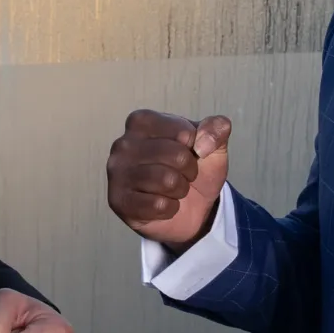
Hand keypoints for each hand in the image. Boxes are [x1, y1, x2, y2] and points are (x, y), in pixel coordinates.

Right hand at [106, 109, 231, 250]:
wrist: (188, 211)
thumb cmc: (192, 171)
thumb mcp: (213, 146)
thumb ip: (216, 129)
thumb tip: (203, 141)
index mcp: (142, 121)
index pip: (185, 133)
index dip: (198, 147)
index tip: (189, 153)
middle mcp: (123, 143)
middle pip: (177, 156)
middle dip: (190, 171)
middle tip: (181, 175)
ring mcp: (117, 172)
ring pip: (167, 181)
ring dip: (180, 190)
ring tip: (172, 189)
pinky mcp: (118, 201)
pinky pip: (158, 205)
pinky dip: (169, 208)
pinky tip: (160, 205)